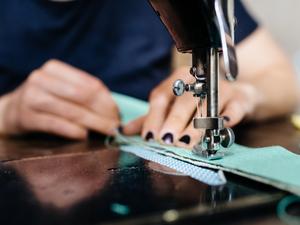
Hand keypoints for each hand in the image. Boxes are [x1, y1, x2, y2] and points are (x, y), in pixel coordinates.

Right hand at [0, 60, 119, 138]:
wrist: (12, 110)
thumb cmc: (46, 100)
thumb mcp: (63, 90)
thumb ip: (85, 94)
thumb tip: (113, 111)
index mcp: (55, 69)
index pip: (90, 85)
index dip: (108, 102)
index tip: (118, 115)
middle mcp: (42, 79)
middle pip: (83, 97)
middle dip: (103, 114)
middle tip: (115, 127)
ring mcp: (32, 96)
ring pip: (72, 111)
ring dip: (94, 124)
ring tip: (106, 132)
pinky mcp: (26, 116)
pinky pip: (56, 124)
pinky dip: (74, 131)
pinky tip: (84, 135)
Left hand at [124, 67, 256, 147]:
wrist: (233, 95)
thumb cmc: (196, 101)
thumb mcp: (171, 107)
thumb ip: (150, 118)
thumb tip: (124, 131)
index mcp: (177, 80)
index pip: (162, 96)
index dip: (155, 116)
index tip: (150, 136)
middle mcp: (197, 81)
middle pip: (184, 100)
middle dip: (174, 121)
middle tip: (168, 140)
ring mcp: (220, 88)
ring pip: (208, 105)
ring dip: (197, 124)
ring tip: (188, 141)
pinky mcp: (239, 98)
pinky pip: (235, 107)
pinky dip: (229, 116)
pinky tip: (223, 125)